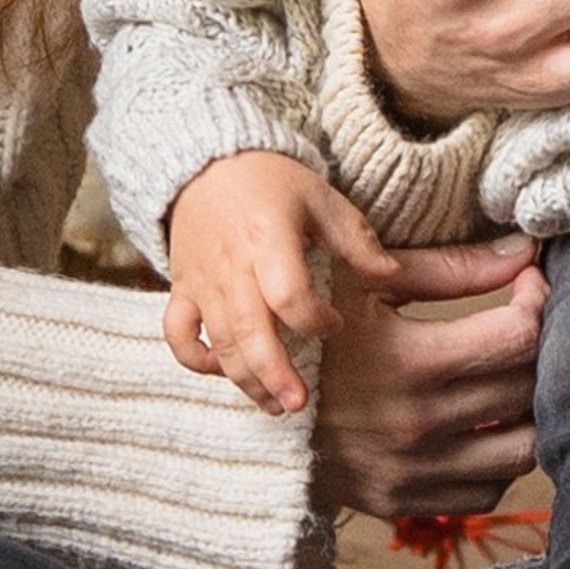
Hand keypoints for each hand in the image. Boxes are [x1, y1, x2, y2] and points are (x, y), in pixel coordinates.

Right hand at [165, 153, 398, 417]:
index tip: (337, 324)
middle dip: (273, 373)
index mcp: (267, 237)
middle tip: (300, 404)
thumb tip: (392, 275)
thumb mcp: (320, 198)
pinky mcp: (182, 288)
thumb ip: (356, 239)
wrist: (206, 162)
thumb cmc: (272, 181)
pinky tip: (224, 374)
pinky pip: (177, 333)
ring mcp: (202, 279)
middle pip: (248, 330)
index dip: (315, 319)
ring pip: (217, 341)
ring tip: (276, 406)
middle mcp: (231, 264)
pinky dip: (196, 359)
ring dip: (244, 378)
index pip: (287, 293)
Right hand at [312, 237, 548, 516]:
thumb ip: (452, 267)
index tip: (527, 287)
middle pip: (528, 387)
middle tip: (522, 326)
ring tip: (511, 380)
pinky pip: (489, 491)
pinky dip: (498, 459)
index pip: (519, 336)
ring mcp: (411, 471)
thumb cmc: (313, 332)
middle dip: (538, 349)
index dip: (537, 302)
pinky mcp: (403, 503)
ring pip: (523, 448)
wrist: (250, 408)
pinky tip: (485, 426)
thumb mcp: (366, 285)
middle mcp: (415, 424)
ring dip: (530, 411)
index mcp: (407, 361)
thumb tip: (525, 252)